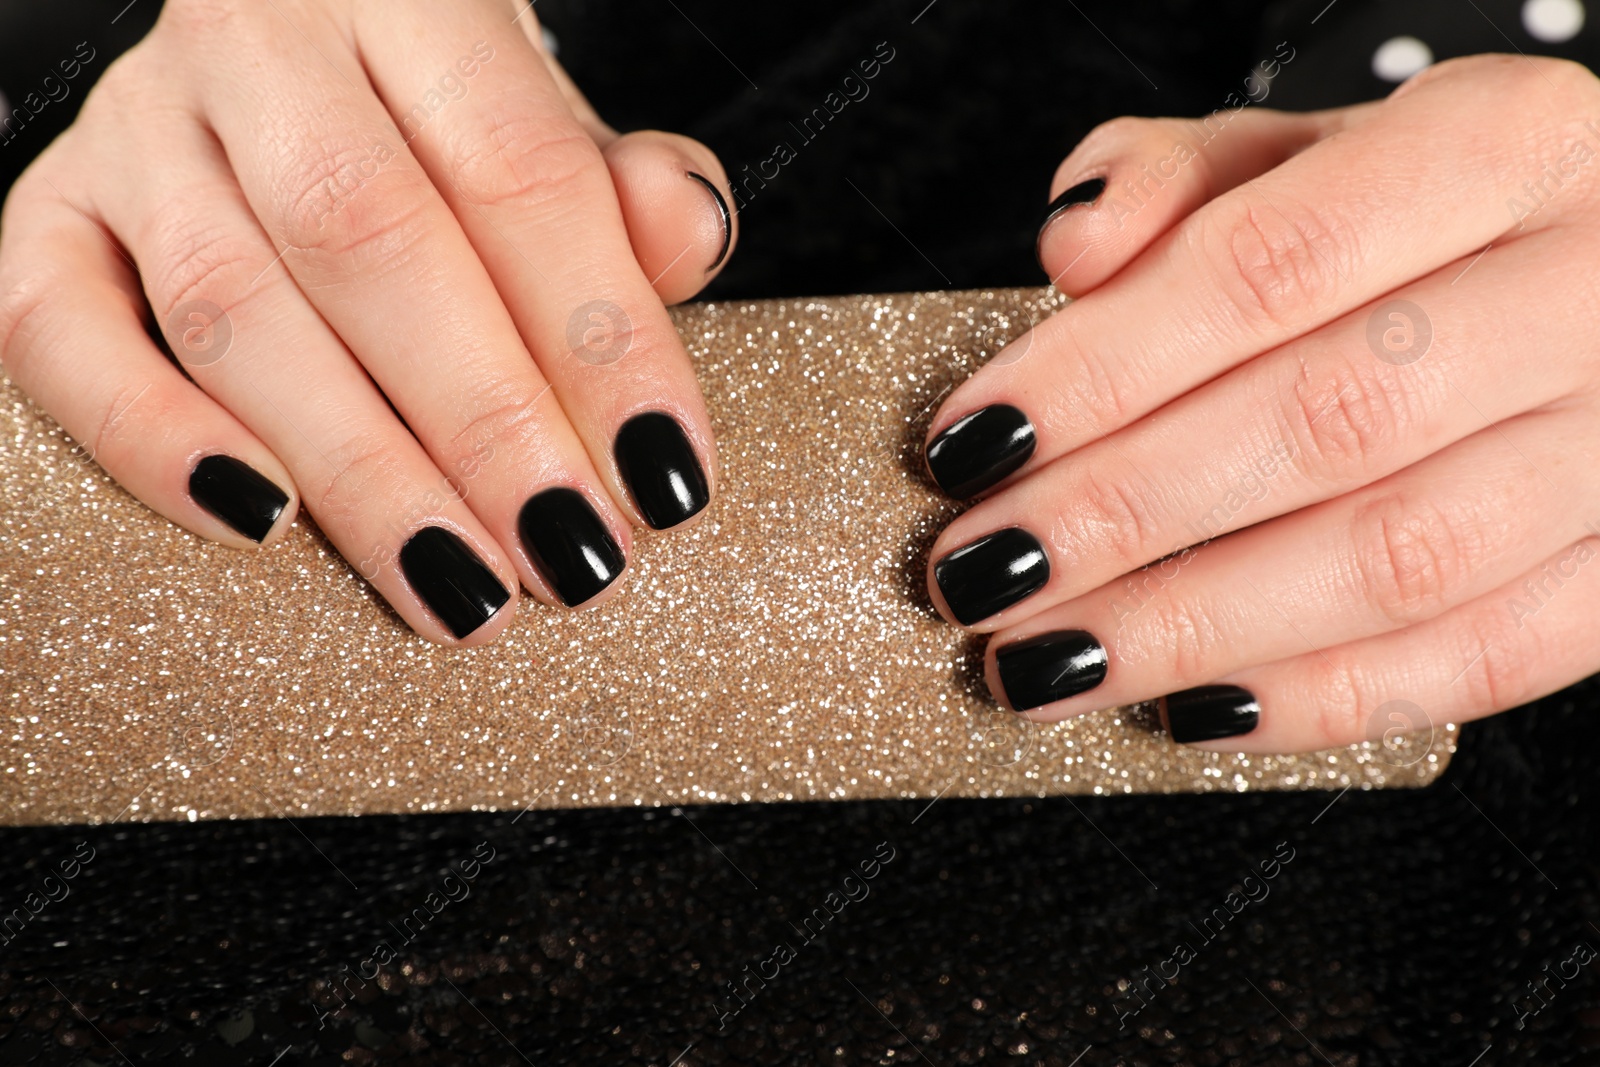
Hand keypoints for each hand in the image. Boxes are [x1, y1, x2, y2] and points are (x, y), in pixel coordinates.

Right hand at [0, 0, 735, 643]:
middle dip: (484, 423)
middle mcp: (258, 47)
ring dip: (357, 468)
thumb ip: (623, 184)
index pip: (519, 169)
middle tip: (572, 556)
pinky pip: (52, 329)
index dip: (599, 336)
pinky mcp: (49, 211)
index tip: (666, 476)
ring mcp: (134, 127)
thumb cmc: (442, 119)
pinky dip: (151, 438)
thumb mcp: (549, 123)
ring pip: (229, 307)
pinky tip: (264, 527)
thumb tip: (687, 235)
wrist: (294, 49)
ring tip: (463, 588)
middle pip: (369, 241)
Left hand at [922, 55, 1599, 751]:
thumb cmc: (1440, 212)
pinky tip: (1192, 709)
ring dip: (1194, 628)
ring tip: (1047, 661)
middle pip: (1329, 420)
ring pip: (1401, 561)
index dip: (1101, 367)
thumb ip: (1182, 178)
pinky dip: (1322, 699)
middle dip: (1121, 514)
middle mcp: (1593, 290)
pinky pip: (1484, 661)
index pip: (1270, 263)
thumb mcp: (1313, 150)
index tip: (973, 443)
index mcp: (1507, 146)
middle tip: (982, 572)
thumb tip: (1074, 247)